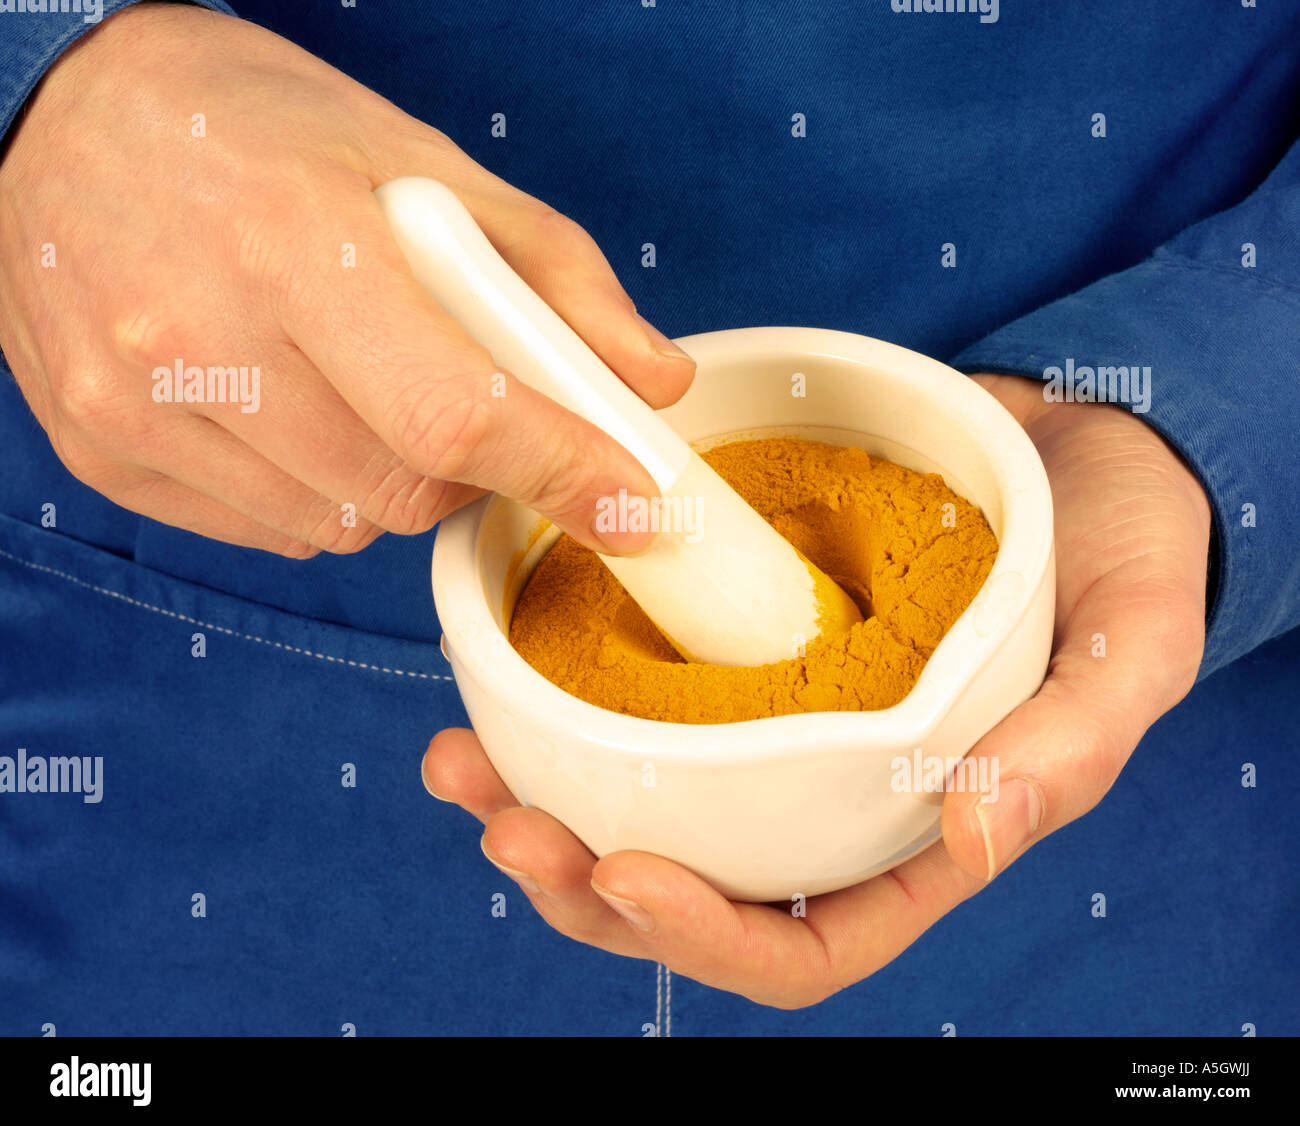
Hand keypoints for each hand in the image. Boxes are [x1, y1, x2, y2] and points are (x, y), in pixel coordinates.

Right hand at [0, 3, 689, 556]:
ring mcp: (135, 405)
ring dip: (394, 481)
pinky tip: (294, 413)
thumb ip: (553, 275)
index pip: (455, 410)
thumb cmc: (253, 129)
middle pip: (407, 489)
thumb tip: (650, 380)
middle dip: (475, 471)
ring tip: (363, 389)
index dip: (560, 472)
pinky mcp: (103, 453)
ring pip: (342, 525)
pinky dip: (319, 494)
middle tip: (475, 410)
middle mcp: (196, 334)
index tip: (629, 511)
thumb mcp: (421, 164)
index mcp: (294, 239)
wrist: (62, 117)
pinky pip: (271, 531)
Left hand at [422, 372, 1211, 1007]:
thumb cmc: (1120, 552)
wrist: (1072, 443)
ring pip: (637, 809)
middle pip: (689, 893)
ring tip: (459, 766)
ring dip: (539, 804)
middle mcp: (825, 800)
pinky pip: (631, 698)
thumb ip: (1072, 744)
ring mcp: (769, 726)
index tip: (625, 875)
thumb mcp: (1128, 645)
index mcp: (912, 840)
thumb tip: (980, 830)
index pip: (801, 946)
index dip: (705, 938)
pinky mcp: (729, 641)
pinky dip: (553, 701)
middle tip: (506, 828)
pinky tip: (492, 679)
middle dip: (584, 886)